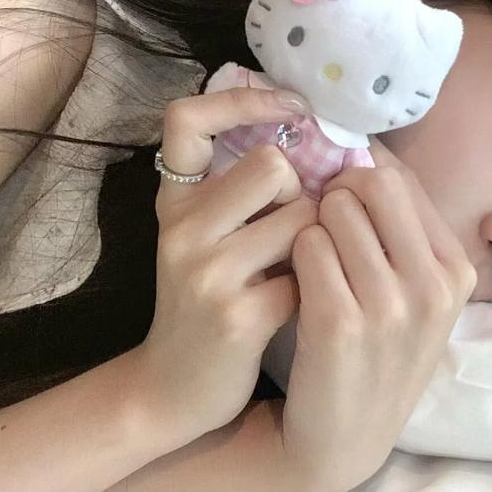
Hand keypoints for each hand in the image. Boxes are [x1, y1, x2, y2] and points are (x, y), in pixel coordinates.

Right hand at [133, 86, 319, 436]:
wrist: (173, 390)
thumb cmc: (207, 301)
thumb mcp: (206, 235)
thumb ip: (240, 187)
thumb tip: (309, 125)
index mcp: (175, 201)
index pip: (186, 118)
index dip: (241, 100)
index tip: (291, 110)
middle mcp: (182, 229)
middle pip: (272, 165)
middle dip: (301, 192)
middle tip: (296, 228)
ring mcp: (206, 272)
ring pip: (301, 218)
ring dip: (318, 243)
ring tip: (301, 270)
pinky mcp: (237, 316)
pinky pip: (309, 274)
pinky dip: (318, 288)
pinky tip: (301, 307)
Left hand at [276, 146, 477, 491]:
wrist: (342, 441)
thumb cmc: (374, 355)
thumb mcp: (416, 298)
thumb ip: (402, 234)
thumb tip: (364, 155)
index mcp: (456, 272)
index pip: (402, 182)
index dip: (361, 183)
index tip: (342, 205)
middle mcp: (433, 286)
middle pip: (372, 185)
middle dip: (337, 196)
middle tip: (321, 230)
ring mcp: (390, 307)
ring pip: (335, 210)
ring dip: (311, 225)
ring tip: (309, 262)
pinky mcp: (339, 323)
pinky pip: (307, 244)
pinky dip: (294, 254)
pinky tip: (293, 282)